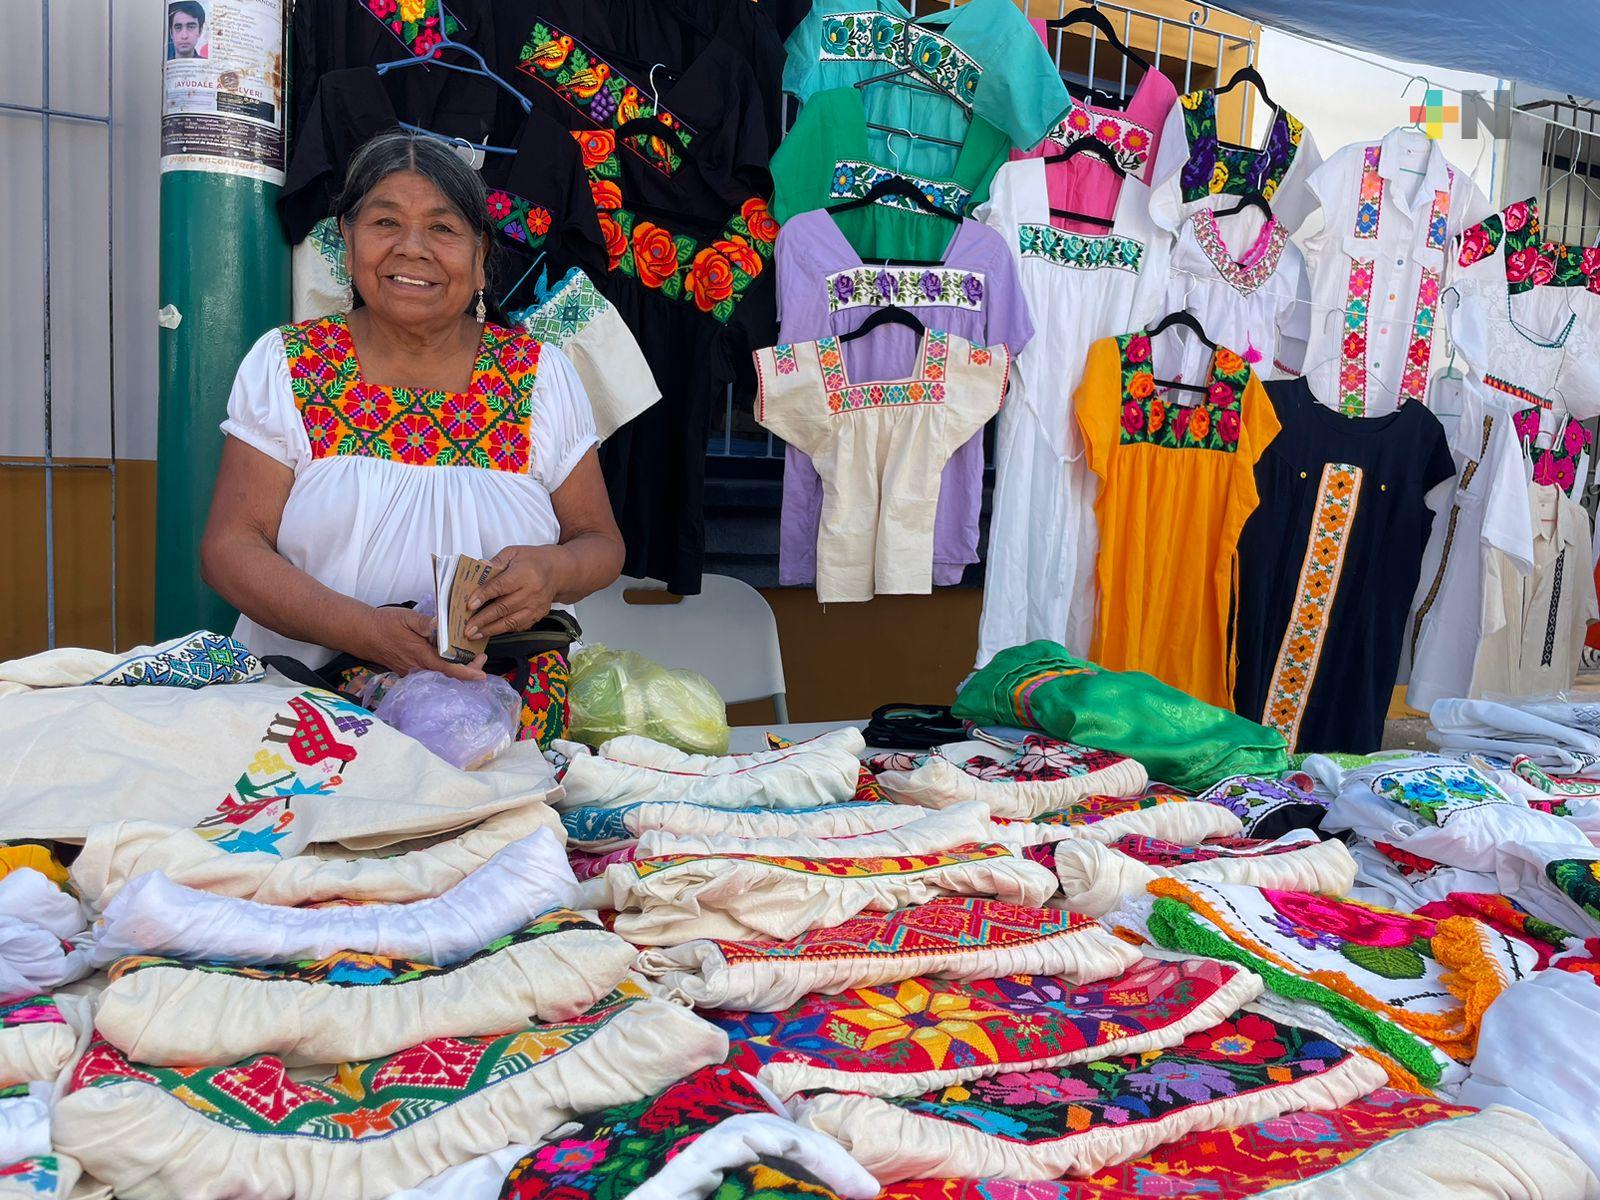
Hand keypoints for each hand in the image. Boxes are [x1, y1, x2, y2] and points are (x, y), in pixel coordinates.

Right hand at [358, 607, 485, 679]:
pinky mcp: (408, 671)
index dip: (466, 673)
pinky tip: (451, 658)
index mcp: (420, 655)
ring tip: (471, 658)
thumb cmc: (384, 624)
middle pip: (447, 675)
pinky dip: (444, 668)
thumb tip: (439, 624)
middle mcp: (417, 668)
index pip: (447, 668)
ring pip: (439, 675)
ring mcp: (412, 671)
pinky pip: (430, 673)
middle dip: (467, 670)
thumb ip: (424, 623)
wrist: (363, 633)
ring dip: (457, 669)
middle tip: (481, 658)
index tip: (481, 674)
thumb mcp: (406, 618)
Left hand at [466, 545, 564, 639]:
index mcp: (525, 574)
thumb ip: (496, 562)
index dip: (484, 596)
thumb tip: (480, 567)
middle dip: (483, 619)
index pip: (501, 586)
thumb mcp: (513, 553)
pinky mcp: (538, 615)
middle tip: (467, 628)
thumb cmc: (532, 561)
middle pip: (504, 607)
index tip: (469, 605)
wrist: (556, 571)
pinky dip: (503, 630)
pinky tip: (489, 632)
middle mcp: (532, 592)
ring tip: (474, 635)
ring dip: (491, 629)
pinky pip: (519, 626)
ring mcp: (536, 606)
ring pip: (510, 621)